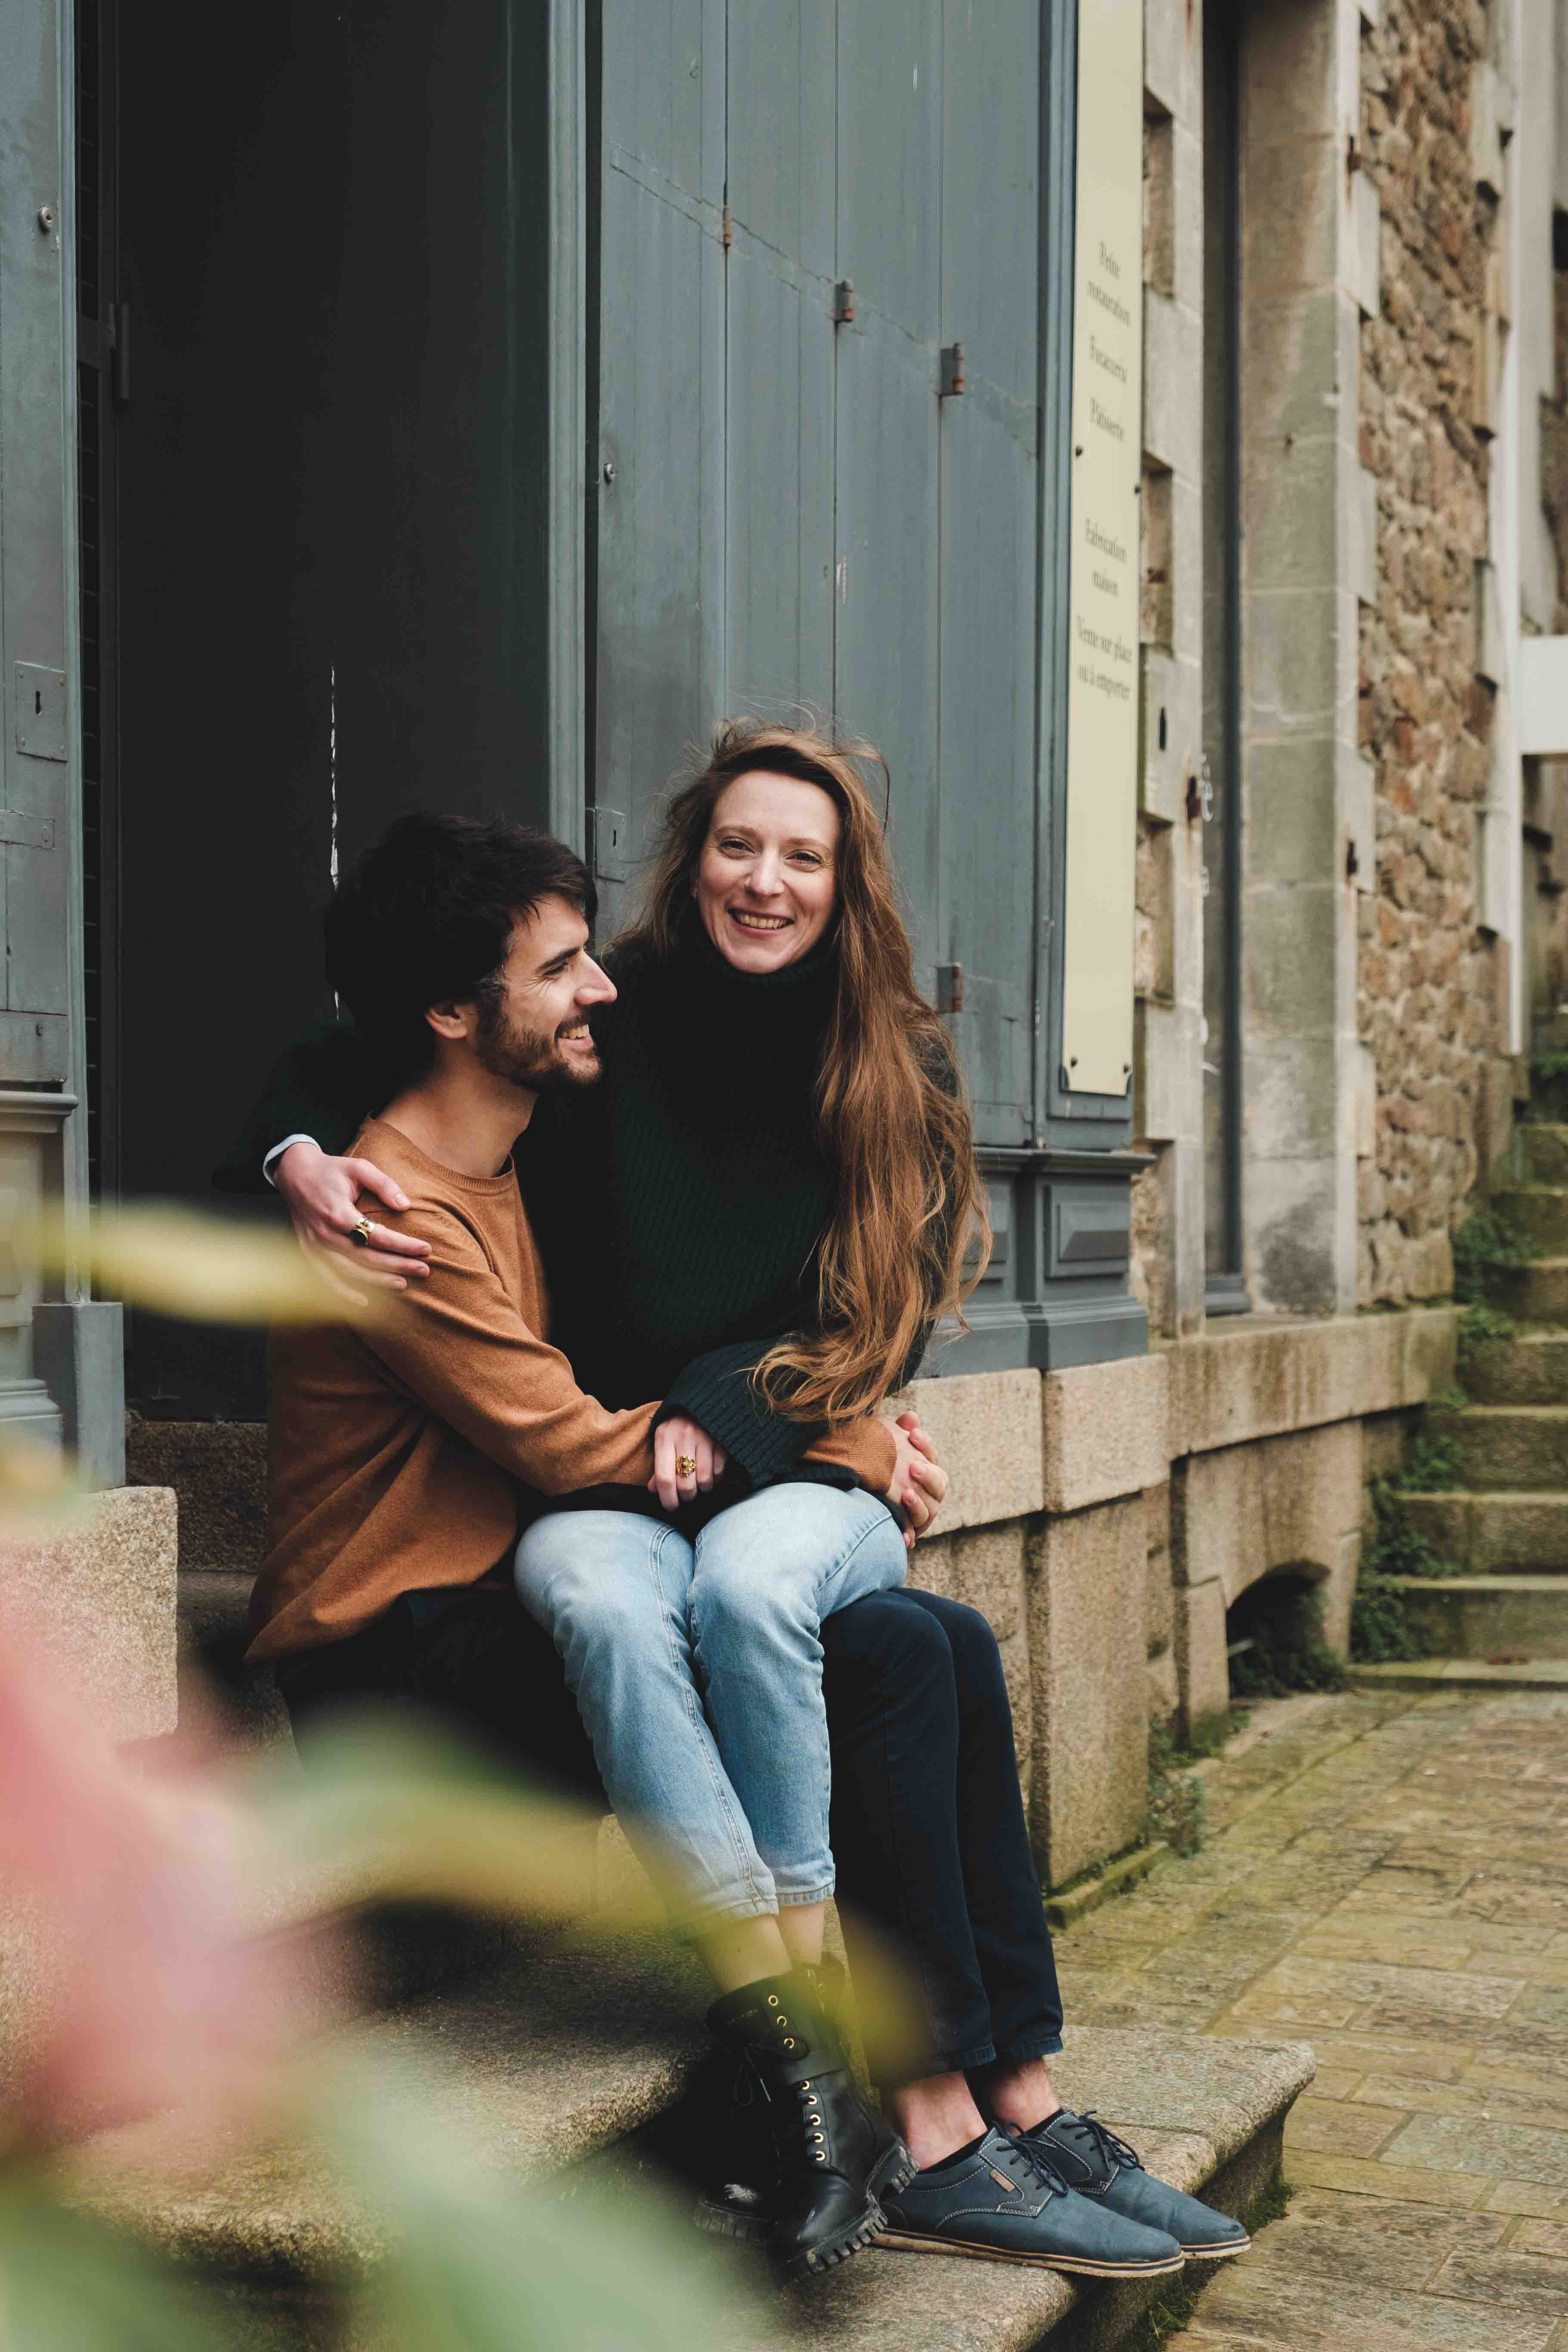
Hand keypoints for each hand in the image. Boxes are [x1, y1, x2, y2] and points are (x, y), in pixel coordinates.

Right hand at [273, 1139, 432, 1303]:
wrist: (294, 1173)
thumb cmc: (331, 1169)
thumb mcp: (359, 1168)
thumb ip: (383, 1184)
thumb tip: (406, 1205)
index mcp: (339, 1213)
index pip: (378, 1236)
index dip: (403, 1245)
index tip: (427, 1249)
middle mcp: (326, 1234)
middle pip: (366, 1257)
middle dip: (398, 1266)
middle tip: (424, 1270)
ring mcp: (315, 1246)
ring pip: (349, 1271)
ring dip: (377, 1281)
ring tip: (403, 1284)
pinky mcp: (309, 1251)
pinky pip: (326, 1278)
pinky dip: (344, 1292)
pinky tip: (364, 1301)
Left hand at [648, 1418, 728, 1510]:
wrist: (704, 1400)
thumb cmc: (679, 1424)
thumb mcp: (663, 1439)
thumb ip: (658, 1465)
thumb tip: (654, 1490)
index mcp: (664, 1437)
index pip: (663, 1477)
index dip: (667, 1498)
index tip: (671, 1506)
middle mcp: (683, 1437)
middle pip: (684, 1483)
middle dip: (686, 1496)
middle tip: (686, 1496)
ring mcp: (704, 1438)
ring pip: (703, 1480)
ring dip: (702, 1489)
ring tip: (700, 1484)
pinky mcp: (721, 1440)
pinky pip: (718, 1472)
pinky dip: (715, 1479)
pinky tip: (711, 1473)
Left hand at [884, 1410, 947, 1546]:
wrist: (852, 1498)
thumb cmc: (871, 1466)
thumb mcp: (880, 1448)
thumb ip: (896, 1432)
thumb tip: (911, 1417)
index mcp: (923, 1468)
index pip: (931, 1455)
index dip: (926, 1445)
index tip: (912, 1434)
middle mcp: (927, 1492)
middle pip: (939, 1484)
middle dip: (928, 1476)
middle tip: (913, 1467)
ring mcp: (920, 1513)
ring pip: (930, 1510)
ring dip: (919, 1504)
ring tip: (906, 1495)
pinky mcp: (908, 1532)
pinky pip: (913, 1535)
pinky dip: (908, 1534)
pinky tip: (903, 1535)